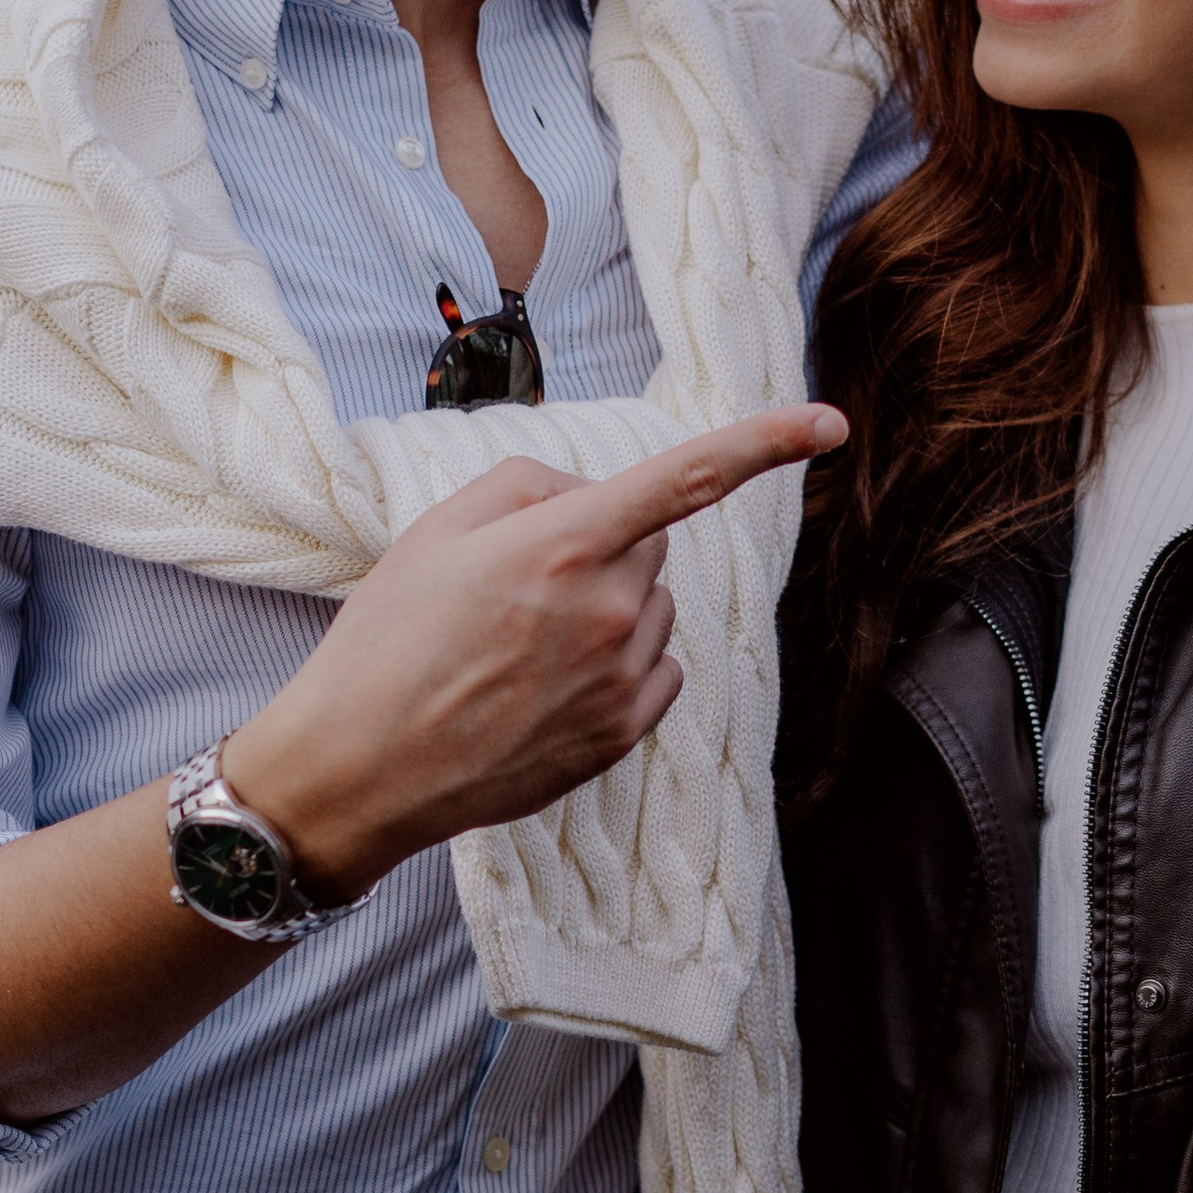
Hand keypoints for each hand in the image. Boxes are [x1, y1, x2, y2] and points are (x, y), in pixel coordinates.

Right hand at [226, 404, 846, 896]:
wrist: (359, 769)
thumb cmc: (387, 640)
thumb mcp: (436, 531)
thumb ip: (529, 487)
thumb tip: (591, 498)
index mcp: (562, 544)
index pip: (687, 477)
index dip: (766, 443)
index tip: (833, 423)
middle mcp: (608, 609)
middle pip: (649, 543)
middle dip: (604, 543)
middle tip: (519, 581)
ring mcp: (621, 678)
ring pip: (651, 607)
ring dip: (607, 608)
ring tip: (517, 645)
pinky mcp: (622, 734)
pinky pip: (656, 668)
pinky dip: (619, 664)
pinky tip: (545, 686)